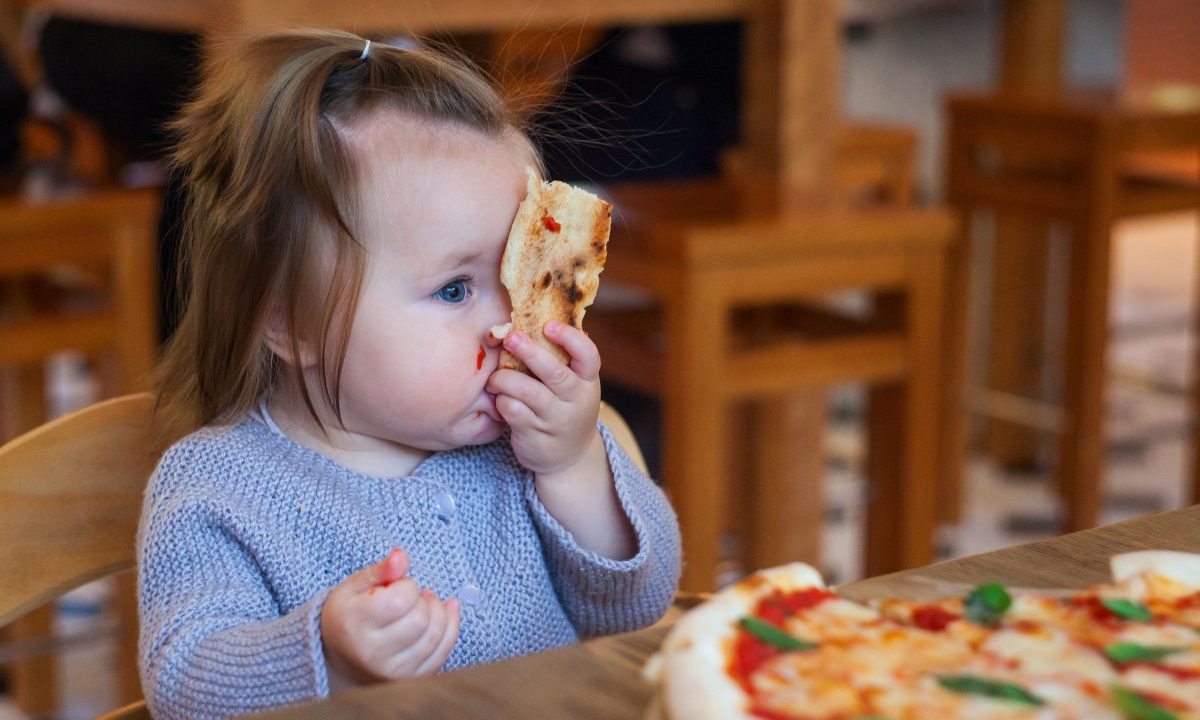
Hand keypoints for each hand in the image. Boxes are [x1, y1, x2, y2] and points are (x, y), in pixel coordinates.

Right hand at [320, 548, 459, 690]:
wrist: (339, 657)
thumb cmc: (349, 615)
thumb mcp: (354, 587)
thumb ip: (380, 570)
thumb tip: (402, 556)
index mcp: (355, 625)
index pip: (401, 600)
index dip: (407, 586)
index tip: (397, 586)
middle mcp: (372, 654)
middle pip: (421, 619)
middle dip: (423, 600)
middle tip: (411, 596)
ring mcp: (392, 672)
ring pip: (435, 636)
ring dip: (438, 612)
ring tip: (424, 604)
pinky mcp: (410, 680)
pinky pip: (442, 652)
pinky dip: (450, 627)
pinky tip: (447, 611)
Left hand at [487, 320, 601, 475]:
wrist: (570, 457)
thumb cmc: (566, 407)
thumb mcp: (575, 386)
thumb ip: (562, 360)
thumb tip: (536, 318)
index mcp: (588, 381)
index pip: (588, 356)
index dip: (570, 339)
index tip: (548, 326)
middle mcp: (576, 400)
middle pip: (555, 373)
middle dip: (531, 353)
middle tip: (511, 338)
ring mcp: (556, 420)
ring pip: (529, 393)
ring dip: (506, 379)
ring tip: (495, 377)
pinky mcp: (536, 435)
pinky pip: (513, 412)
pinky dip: (502, 402)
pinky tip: (499, 399)